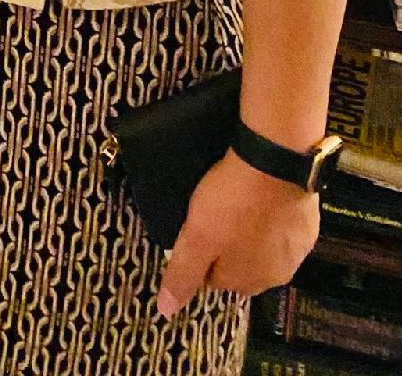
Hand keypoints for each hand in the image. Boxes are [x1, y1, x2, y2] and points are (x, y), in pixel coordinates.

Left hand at [157, 150, 319, 316]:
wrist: (276, 163)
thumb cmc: (233, 202)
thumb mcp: (196, 238)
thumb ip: (183, 274)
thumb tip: (167, 310)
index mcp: (247, 282)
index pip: (215, 279)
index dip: (201, 253)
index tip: (194, 228)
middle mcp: (276, 275)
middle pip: (241, 265)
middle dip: (227, 245)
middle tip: (213, 213)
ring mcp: (295, 250)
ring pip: (263, 246)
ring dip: (250, 231)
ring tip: (235, 201)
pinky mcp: (307, 225)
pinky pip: (282, 226)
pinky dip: (271, 215)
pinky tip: (259, 195)